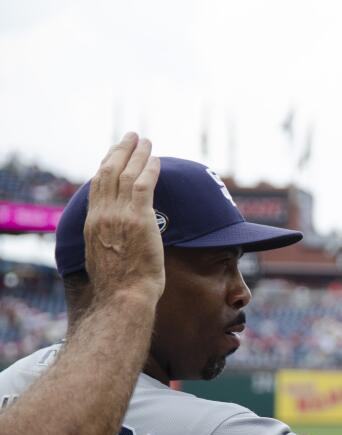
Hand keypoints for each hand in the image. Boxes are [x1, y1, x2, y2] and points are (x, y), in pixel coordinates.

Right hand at [83, 132, 164, 303]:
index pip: (97, 187)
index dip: (106, 167)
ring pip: (126, 174)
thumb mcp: (105, 260)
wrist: (123, 297)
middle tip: (130, 137)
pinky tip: (157, 160)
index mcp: (92, 224)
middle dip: (119, 152)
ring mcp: (118, 215)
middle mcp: (102, 215)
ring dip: (136, 154)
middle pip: (108, 173)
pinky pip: (143, 185)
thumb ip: (109, 244)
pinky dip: (149, 170)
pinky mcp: (138, 219)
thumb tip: (117, 245)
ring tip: (145, 141)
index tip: (113, 155)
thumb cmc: (119, 288)